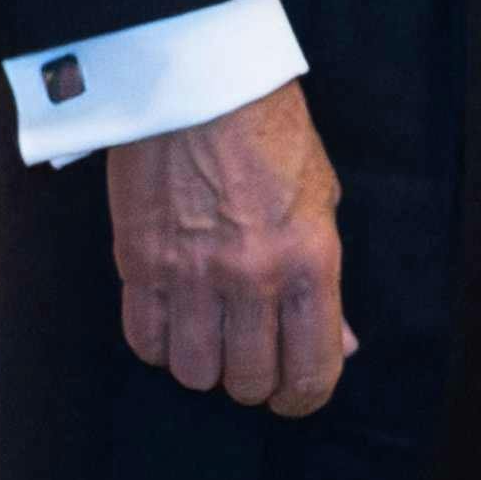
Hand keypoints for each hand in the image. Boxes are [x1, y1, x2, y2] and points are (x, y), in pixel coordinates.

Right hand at [105, 82, 352, 412]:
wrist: (200, 82)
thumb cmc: (270, 135)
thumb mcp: (322, 204)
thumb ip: (327, 284)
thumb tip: (340, 345)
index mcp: (309, 262)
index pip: (312, 368)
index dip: (304, 397)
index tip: (295, 396)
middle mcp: (252, 277)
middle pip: (248, 380)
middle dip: (253, 382)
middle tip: (249, 360)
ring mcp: (192, 272)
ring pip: (194, 371)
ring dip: (204, 365)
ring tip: (209, 337)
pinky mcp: (139, 261)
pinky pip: (145, 339)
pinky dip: (159, 344)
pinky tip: (173, 321)